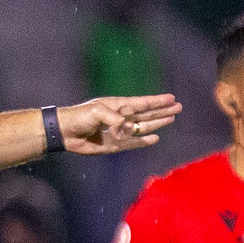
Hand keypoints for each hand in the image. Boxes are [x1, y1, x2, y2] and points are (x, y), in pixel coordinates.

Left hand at [62, 94, 182, 154]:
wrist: (65, 132)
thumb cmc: (80, 116)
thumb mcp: (98, 112)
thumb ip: (115, 119)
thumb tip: (129, 129)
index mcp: (118, 105)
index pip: (142, 103)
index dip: (156, 101)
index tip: (171, 98)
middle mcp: (121, 117)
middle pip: (146, 114)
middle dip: (162, 111)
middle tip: (178, 107)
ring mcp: (118, 131)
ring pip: (142, 127)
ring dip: (156, 124)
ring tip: (171, 119)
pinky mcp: (114, 145)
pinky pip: (133, 143)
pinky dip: (143, 141)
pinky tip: (155, 138)